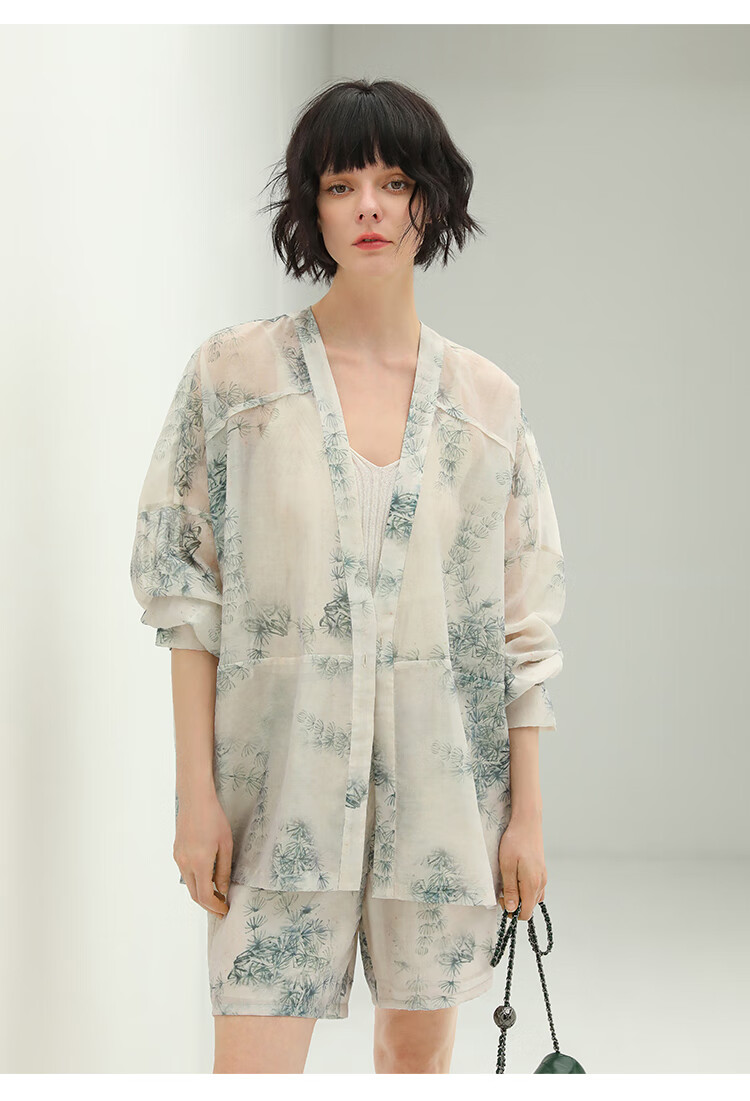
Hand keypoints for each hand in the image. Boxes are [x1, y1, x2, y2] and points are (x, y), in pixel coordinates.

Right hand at [173, 790, 232, 916]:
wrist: (195, 800)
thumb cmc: (214, 819)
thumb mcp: (226, 845)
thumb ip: (224, 870)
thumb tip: (223, 890)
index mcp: (199, 863)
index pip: (205, 896)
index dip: (215, 906)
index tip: (225, 910)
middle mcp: (185, 863)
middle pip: (195, 894)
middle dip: (208, 905)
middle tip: (221, 909)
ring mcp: (179, 858)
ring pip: (189, 884)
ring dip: (201, 893)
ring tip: (217, 894)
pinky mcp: (177, 852)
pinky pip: (185, 873)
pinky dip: (196, 881)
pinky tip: (206, 878)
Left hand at [497, 814, 546, 920]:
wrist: (527, 823)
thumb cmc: (515, 842)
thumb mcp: (506, 866)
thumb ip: (510, 889)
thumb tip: (512, 909)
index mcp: (532, 884)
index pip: (526, 913)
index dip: (512, 912)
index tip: (501, 899)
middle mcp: (541, 883)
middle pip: (530, 907)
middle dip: (516, 904)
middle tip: (502, 890)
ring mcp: (543, 877)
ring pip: (533, 898)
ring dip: (521, 897)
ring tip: (509, 882)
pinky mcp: (542, 871)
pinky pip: (536, 889)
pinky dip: (526, 890)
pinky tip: (517, 879)